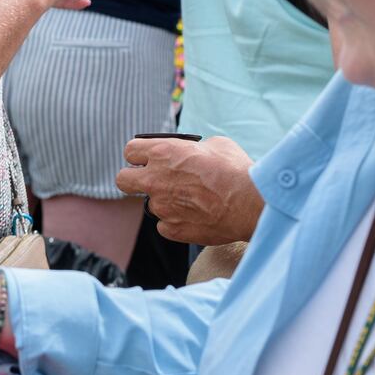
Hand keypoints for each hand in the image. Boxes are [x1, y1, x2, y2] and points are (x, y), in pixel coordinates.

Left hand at [115, 136, 260, 245]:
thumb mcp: (216, 145)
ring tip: (192, 201)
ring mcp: (162, 207)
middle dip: (133, 179)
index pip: (130, 151)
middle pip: (122, 180)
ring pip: (151, 204)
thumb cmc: (237, 171)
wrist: (252, 204)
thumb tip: (192, 153)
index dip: (139, 155)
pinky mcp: (172, 229)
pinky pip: (165, 224)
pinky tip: (196, 216)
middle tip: (151, 181)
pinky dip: (177, 221)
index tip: (147, 159)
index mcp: (162, 153)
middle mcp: (155, 180)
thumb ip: (193, 149)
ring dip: (165, 202)